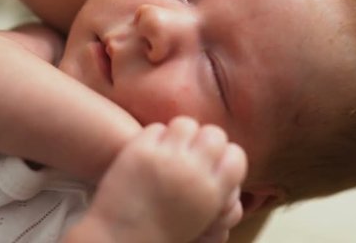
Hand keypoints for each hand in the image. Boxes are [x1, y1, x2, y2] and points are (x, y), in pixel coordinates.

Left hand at [76, 116, 246, 242]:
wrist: (119, 241)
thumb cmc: (160, 234)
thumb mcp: (200, 217)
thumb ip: (214, 189)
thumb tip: (222, 161)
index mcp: (212, 194)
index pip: (236, 156)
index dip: (225, 155)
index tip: (214, 159)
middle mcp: (194, 173)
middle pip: (214, 134)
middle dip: (204, 139)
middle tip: (192, 148)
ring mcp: (167, 160)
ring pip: (185, 124)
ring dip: (179, 133)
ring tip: (170, 146)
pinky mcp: (141, 151)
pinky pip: (157, 128)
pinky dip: (154, 136)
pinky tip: (149, 150)